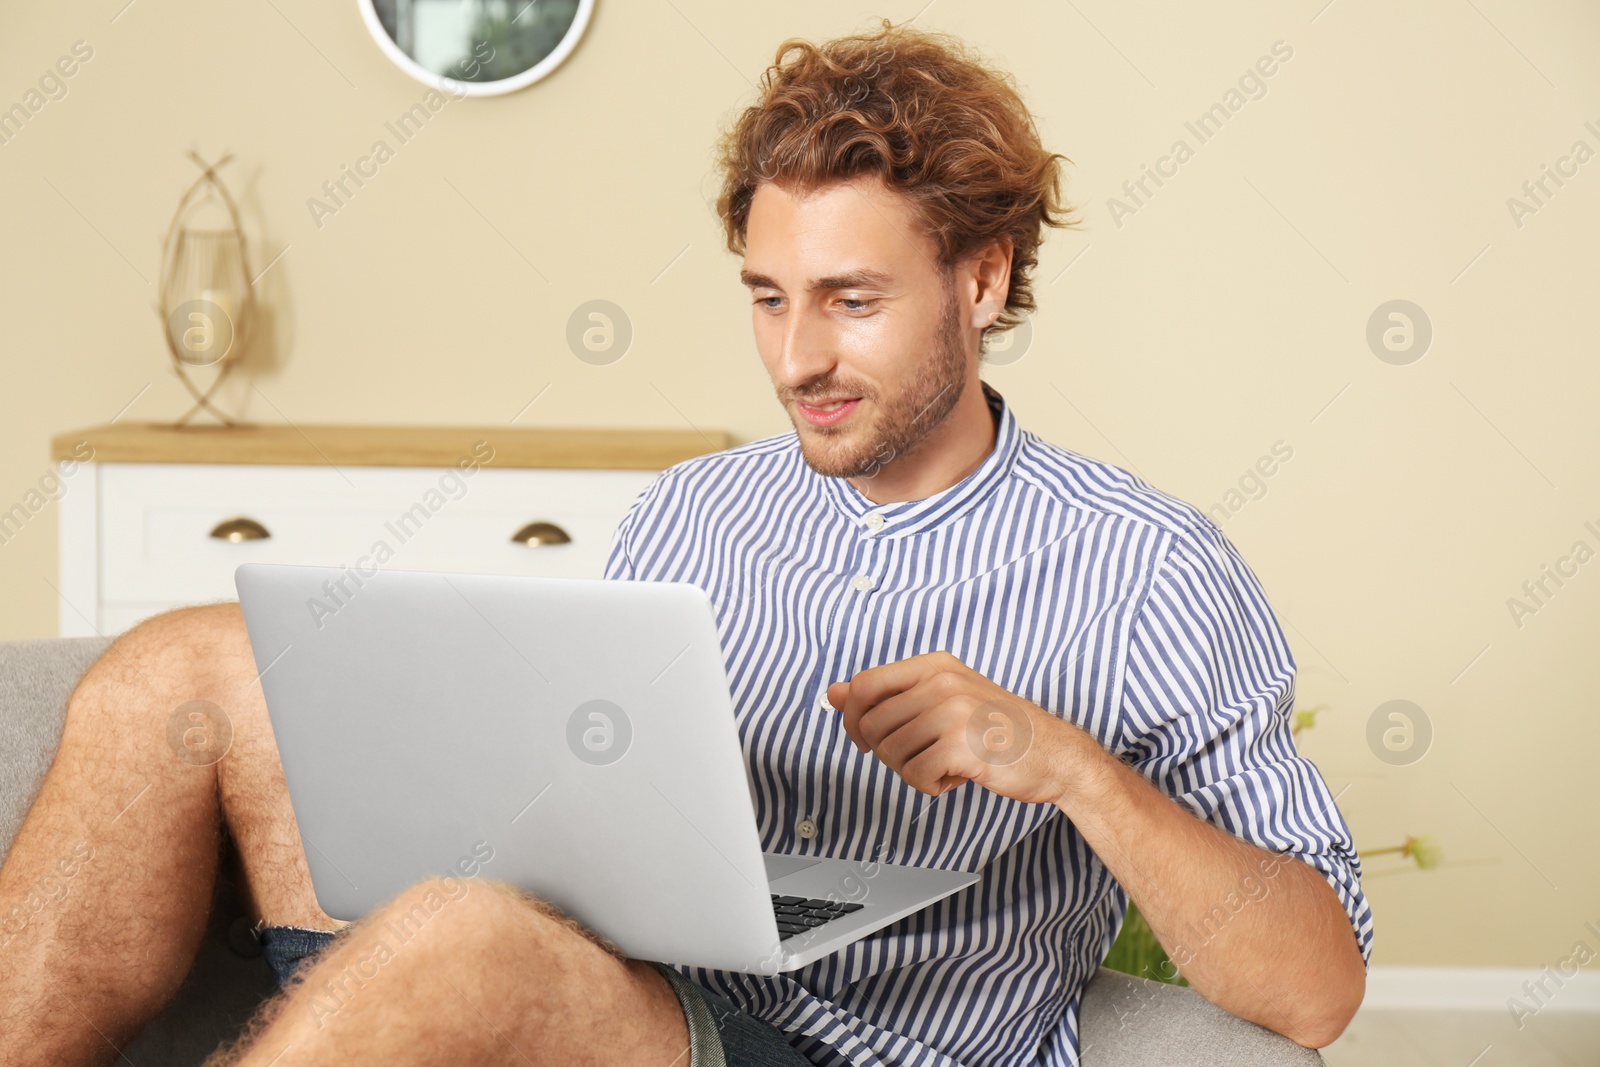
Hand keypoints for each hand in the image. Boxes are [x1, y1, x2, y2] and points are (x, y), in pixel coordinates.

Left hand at [827, 651, 1079, 805]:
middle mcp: (942, 682)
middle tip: (919, 756)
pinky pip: (915, 776)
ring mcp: (952, 712)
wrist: (1055, 754)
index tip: (865, 739)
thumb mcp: (943, 698)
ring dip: (912, 770)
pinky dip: (930, 785)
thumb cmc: (999, 728)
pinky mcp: (961, 746)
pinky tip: (956, 776)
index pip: (864, 684)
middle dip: (886, 752)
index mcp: (935, 665)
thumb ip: (889, 694)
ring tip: (945, 763)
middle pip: (871, 724)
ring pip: (890, 753)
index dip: (853, 718)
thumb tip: (834, 693)